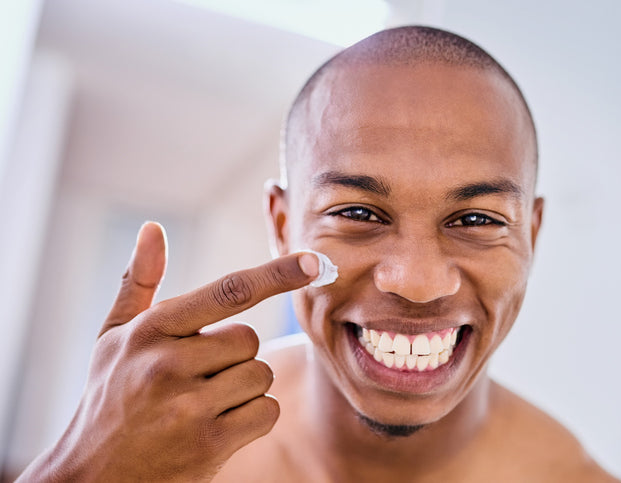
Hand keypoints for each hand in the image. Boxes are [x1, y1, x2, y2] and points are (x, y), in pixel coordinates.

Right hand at [18, 222, 318, 481]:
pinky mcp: (208, 444)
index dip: (275, 274)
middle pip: (249, 340)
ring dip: (243, 388)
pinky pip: (266, 412)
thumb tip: (152, 228)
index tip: (312, 261)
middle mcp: (167, 364)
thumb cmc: (110, 396)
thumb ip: (139, 282)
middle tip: (197, 376)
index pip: (226, 292)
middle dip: (234, 355)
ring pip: (260, 375)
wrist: (92, 476)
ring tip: (202, 402)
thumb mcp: (113, 337)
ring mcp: (188, 407)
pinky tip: (218, 426)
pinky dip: (253, 418)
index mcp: (149, 331)